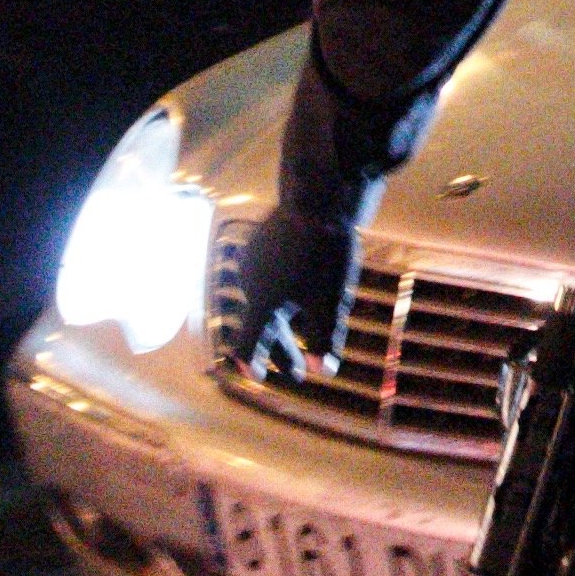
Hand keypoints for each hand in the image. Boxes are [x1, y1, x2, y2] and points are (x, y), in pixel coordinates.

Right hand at [221, 205, 357, 377]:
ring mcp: (251, 261)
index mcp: (261, 302)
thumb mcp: (327, 302)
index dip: (251, 361)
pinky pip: (266, 280)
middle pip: (261, 324)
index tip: (257, 376)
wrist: (316, 199)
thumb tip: (322, 372)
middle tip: (294, 371)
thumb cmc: (323, 255)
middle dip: (280, 349)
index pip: (247, 341)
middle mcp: (248, 283)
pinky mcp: (259, 244)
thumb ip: (322, 338)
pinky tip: (294, 299)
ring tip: (298, 335)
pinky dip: (278, 298)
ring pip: (264, 301)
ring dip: (280, 323)